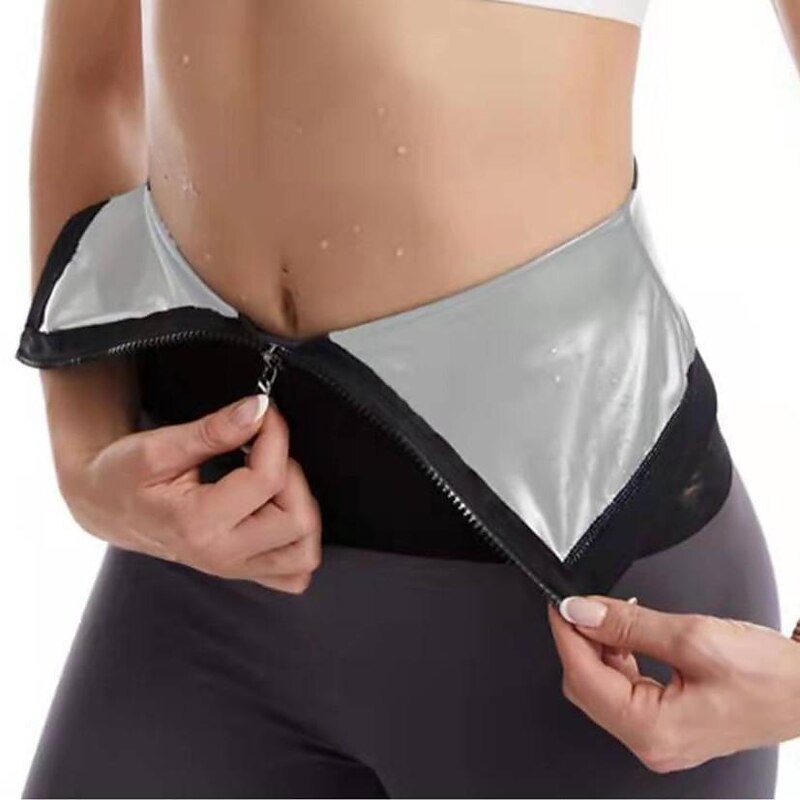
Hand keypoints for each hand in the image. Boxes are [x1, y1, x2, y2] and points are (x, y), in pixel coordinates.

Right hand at [59, 393, 321, 593]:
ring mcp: (235, 569)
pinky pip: (294, 573)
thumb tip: (258, 410)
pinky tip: (277, 511)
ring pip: (304, 553)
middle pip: (298, 520)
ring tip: (274, 482)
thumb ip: (214, 430)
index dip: (275, 436)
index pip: (268, 480)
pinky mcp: (244, 571)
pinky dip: (299, 543)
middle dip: (292, 474)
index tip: (265, 415)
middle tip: (266, 452)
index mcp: (197, 524)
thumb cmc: (124, 476)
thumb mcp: (159, 447)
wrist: (105, 505)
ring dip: (302, 510)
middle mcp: (221, 555)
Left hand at [547, 595, 799, 772]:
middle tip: (584, 604)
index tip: (559, 603)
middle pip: (586, 685)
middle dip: (581, 641)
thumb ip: (627, 624)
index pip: (582, 677)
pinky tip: (627, 631)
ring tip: (610, 613)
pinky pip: (625, 688)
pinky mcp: (669, 723)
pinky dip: (619, 656)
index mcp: (653, 730)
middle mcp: (652, 742)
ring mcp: (661, 736)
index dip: (566, 634)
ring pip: (603, 686)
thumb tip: (581, 612)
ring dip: (600, 647)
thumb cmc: (770, 676)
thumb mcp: (691, 637)